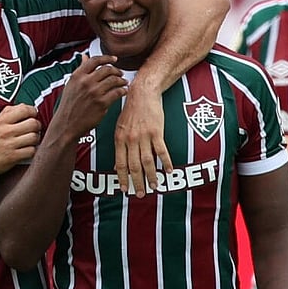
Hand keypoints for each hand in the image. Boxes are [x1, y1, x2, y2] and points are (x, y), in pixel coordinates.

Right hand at [0, 104, 40, 175]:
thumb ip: (7, 114)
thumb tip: (22, 106)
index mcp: (1, 121)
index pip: (24, 109)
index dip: (33, 111)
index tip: (33, 114)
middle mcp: (6, 131)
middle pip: (33, 123)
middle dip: (37, 126)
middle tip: (34, 129)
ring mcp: (10, 145)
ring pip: (34, 137)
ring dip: (35, 139)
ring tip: (31, 140)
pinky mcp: (13, 157)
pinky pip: (31, 151)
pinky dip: (32, 150)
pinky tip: (27, 150)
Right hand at [53, 55, 126, 140]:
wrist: (67, 124)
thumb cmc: (69, 106)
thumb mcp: (71, 85)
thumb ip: (80, 70)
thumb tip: (85, 57)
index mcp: (77, 76)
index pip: (95, 60)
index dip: (107, 58)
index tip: (114, 59)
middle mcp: (86, 82)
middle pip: (107, 69)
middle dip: (116, 70)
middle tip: (120, 74)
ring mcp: (94, 92)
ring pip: (114, 80)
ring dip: (122, 80)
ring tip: (124, 83)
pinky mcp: (101, 103)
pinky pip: (117, 93)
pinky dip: (123, 91)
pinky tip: (123, 91)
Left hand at [114, 79, 167, 197]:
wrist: (142, 94)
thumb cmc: (130, 111)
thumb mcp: (119, 127)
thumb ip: (120, 145)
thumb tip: (119, 164)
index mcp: (120, 139)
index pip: (120, 164)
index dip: (123, 178)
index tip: (125, 190)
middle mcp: (131, 139)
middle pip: (134, 166)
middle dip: (137, 182)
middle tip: (141, 194)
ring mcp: (144, 136)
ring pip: (148, 161)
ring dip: (151, 176)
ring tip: (155, 186)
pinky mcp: (156, 131)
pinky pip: (162, 151)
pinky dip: (166, 162)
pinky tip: (168, 171)